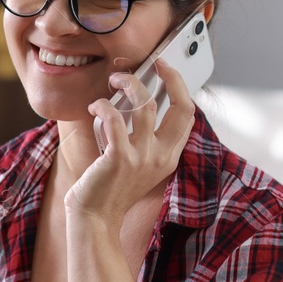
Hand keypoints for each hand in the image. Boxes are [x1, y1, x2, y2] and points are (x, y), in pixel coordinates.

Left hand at [66, 56, 195, 226]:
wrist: (95, 219)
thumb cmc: (109, 189)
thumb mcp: (136, 164)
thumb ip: (141, 138)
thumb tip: (132, 102)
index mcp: (169, 157)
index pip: (188, 115)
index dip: (180, 87)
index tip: (166, 70)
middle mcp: (161, 157)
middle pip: (181, 106)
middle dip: (171, 77)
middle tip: (154, 63)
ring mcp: (142, 158)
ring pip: (145, 104)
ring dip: (129, 84)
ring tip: (114, 81)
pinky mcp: (119, 158)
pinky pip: (115, 118)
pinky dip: (103, 105)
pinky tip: (95, 106)